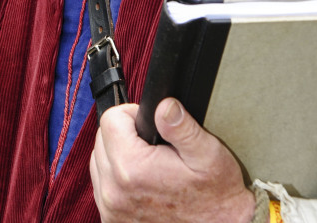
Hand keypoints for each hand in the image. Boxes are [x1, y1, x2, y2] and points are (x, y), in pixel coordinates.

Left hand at [90, 99, 254, 222]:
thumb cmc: (217, 197)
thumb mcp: (208, 155)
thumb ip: (182, 127)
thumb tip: (163, 105)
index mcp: (132, 169)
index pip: (110, 119)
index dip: (133, 115)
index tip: (152, 127)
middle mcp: (114, 193)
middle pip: (102, 140)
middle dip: (124, 135)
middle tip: (154, 146)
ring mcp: (111, 211)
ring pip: (99, 163)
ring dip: (118, 157)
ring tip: (149, 164)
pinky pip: (103, 188)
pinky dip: (116, 180)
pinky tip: (141, 182)